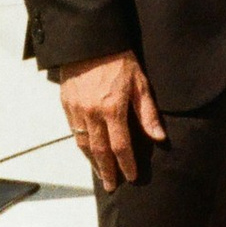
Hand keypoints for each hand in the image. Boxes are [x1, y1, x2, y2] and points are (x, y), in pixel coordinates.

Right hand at [61, 52, 165, 191]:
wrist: (90, 41)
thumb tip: (159, 137)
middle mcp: (92, 113)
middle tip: (111, 186)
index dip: (126, 165)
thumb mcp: (140, 83)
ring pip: (83, 143)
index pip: (120, 147)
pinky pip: (73, 130)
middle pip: (99, 151)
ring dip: (92, 161)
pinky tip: (87, 150)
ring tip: (100, 172)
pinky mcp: (66, 103)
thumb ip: (147, 113)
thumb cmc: (119, 59)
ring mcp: (76, 109)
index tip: (131, 177)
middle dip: (107, 171)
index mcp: (113, 109)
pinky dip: (81, 144)